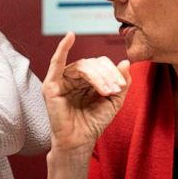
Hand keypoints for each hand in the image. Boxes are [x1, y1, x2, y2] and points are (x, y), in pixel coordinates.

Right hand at [42, 33, 129, 157]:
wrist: (79, 141)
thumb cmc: (94, 124)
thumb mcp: (114, 101)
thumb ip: (122, 83)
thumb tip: (126, 62)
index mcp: (87, 79)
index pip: (101, 65)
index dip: (113, 72)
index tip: (121, 88)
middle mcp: (74, 77)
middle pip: (93, 64)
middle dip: (106, 75)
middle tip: (115, 90)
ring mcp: (62, 80)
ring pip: (83, 66)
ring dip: (98, 77)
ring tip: (106, 92)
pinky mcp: (51, 85)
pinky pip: (56, 62)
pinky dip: (62, 48)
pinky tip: (70, 36)